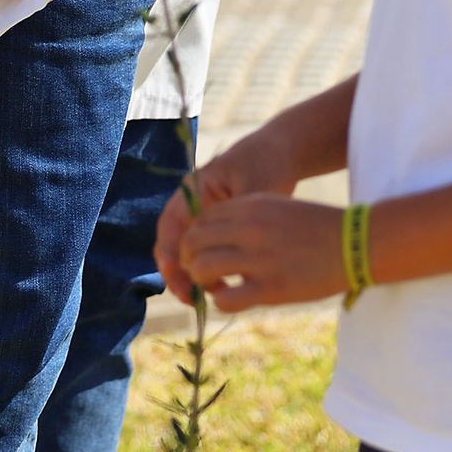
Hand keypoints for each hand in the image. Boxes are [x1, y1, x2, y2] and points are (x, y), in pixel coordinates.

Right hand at [155, 124, 299, 304]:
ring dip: (191, 275)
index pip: (170, 225)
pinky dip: (208, 271)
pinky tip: (221, 288)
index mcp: (194, 189)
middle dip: (177, 272)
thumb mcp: (254, 187)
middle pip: (174, 243)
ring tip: (202, 299)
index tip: (178, 275)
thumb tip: (225, 250)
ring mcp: (206, 218)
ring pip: (188, 252)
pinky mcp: (220, 229)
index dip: (169, 252)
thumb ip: (238, 215)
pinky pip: (206, 254)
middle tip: (189, 298)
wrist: (282, 152)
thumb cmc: (266, 163)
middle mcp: (194, 205)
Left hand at [179, 194, 345, 311]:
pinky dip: (221, 301)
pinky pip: (225, 299)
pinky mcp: (270, 288)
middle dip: (188, 259)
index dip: (193, 238)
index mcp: (250, 206)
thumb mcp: (277, 206)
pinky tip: (233, 298)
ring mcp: (258, 259)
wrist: (355, 243)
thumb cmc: (316, 226)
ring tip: (214, 286)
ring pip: (202, 269)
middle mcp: (249, 228)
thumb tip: (214, 235)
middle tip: (199, 272)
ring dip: (201, 281)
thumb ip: (245, 216)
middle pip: (193, 242)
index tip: (201, 251)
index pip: (200, 220)